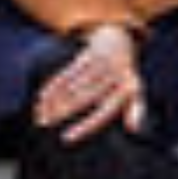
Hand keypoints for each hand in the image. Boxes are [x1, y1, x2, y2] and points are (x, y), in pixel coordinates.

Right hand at [42, 25, 145, 141]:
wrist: (120, 39)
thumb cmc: (124, 75)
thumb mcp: (136, 90)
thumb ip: (137, 110)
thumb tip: (135, 130)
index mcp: (128, 88)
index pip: (104, 112)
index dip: (85, 126)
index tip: (65, 139)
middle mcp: (115, 75)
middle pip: (84, 97)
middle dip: (63, 111)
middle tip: (44, 124)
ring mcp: (102, 63)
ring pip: (73, 85)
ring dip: (55, 100)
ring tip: (41, 116)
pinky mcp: (89, 54)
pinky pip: (68, 72)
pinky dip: (54, 86)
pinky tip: (42, 98)